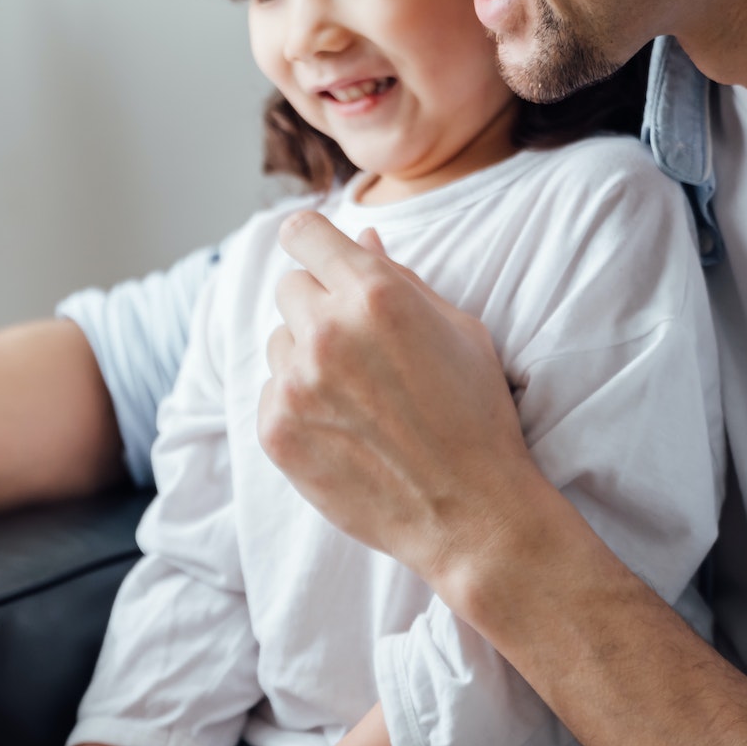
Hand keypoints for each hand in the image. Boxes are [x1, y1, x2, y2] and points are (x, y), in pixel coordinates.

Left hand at [262, 213, 543, 590]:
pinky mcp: (276, 430)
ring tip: (358, 395)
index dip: (311, 241)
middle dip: (319, 305)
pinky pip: (270, 391)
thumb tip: (362, 237)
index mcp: (374, 295)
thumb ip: (400, 277)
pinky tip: (344, 428)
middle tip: (359, 344)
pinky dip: (298, 403)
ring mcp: (295, 384)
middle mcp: (327, 332)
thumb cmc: (476, 415)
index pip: (304, 233)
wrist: (471, 512)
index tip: (317, 255)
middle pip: (290, 288)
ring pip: (278, 342)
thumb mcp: (459, 329)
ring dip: (306, 356)